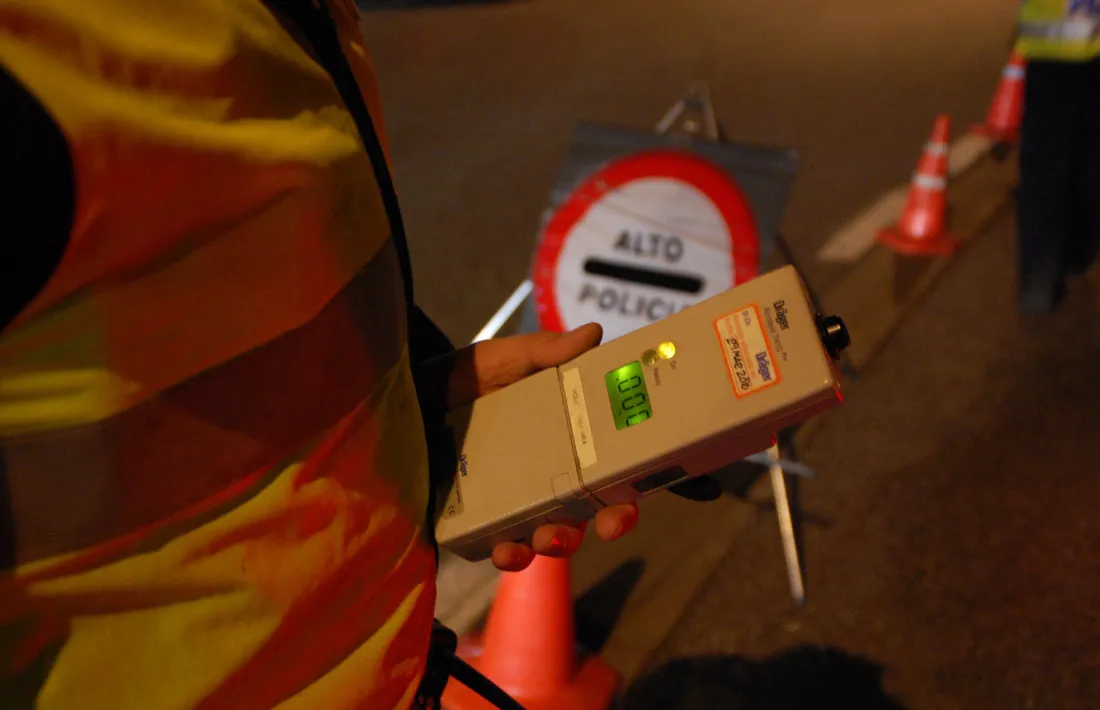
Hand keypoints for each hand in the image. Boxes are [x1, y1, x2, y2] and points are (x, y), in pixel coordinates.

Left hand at [440, 323, 639, 570]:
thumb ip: (543, 351)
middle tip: (609, 523)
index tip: (637, 493)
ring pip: (549, 536)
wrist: (404, 396)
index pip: (609, 469)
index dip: (631, 485)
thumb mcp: (503, 359)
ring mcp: (511, 504)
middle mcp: (545, 477)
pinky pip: (499, 548)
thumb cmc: (463, 378)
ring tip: (547, 536)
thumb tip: (593, 334)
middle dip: (608, 523)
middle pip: (590, 510)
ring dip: (558, 543)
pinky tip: (503, 550)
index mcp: (564, 440)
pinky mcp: (475, 522)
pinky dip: (507, 555)